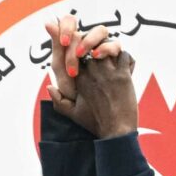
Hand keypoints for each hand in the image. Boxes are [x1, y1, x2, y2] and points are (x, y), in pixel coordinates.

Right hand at [46, 16, 131, 133]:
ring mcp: (107, 73)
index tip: (85, 49)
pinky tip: (125, 67)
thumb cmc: (95, 123)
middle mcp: (91, 72)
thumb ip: (59, 100)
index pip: (73, 50)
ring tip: (113, 57)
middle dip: (96, 42)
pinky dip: (126, 59)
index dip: (79, 44)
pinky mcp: (122, 76)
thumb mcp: (72, 113)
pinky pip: (125, 55)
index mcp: (77, 77)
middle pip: (91, 42)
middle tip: (102, 50)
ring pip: (108, 45)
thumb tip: (49, 87)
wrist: (116, 133)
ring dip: (112, 48)